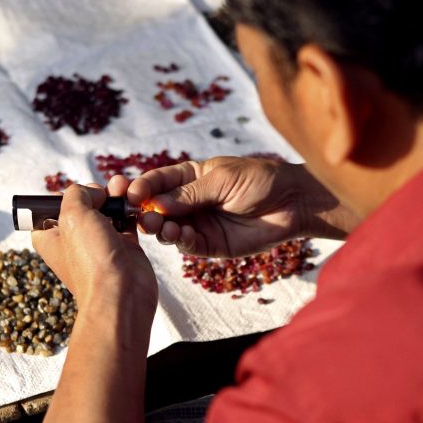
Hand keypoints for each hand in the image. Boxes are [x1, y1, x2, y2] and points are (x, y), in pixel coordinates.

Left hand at [32, 176, 157, 319]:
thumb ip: (78, 194)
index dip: (64, 196)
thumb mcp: (73, 215)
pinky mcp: (124, 247)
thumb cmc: (91, 260)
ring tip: (125, 189)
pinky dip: (131, 211)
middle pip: (83, 205)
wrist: (122, 294)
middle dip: (97, 192)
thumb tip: (96, 192)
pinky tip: (135, 204)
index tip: (78, 195)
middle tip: (106, 191)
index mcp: (50, 238)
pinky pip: (127, 221)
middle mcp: (74, 241)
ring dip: (116, 197)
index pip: (50, 208)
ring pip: (106, 210)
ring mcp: (100, 244)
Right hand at [128, 156, 350, 257]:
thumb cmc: (260, 180)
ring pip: (168, 228)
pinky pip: (187, 245)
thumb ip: (190, 193)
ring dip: (160, 227)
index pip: (158, 181)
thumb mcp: (222, 179)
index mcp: (191, 177)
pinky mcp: (211, 245)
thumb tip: (156, 203)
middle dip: (145, 210)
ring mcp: (199, 223)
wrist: (293, 203)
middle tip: (141, 214)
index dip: (142, 187)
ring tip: (159, 225)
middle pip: (157, 207)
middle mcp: (190, 201)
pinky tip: (180, 235)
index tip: (129, 192)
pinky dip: (180, 241)